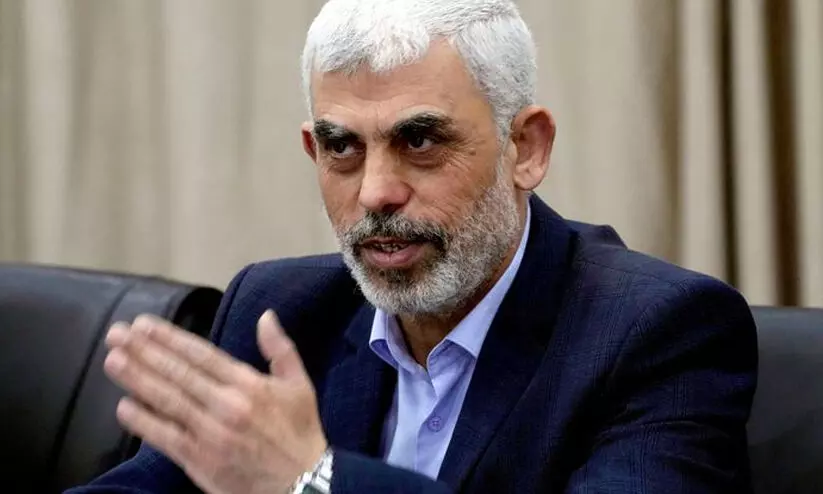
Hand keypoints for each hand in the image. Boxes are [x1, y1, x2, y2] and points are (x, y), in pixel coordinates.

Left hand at [103, 310, 326, 493]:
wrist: (302, 485)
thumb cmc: (300, 432)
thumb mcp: (299, 385)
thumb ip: (280, 349)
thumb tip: (265, 316)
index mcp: (249, 385)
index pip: (201, 355)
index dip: (170, 338)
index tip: (144, 324)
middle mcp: (227, 406)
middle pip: (178, 374)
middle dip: (144, 352)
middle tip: (117, 335)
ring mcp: (211, 434)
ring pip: (168, 402)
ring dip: (138, 380)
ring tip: (113, 360)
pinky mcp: (201, 461)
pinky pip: (166, 438)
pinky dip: (144, 422)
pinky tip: (123, 407)